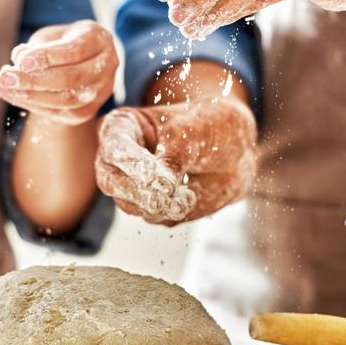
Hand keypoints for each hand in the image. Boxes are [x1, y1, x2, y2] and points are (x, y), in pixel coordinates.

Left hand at [0, 20, 118, 124]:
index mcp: (99, 40)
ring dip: (32, 96)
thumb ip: (37, 46)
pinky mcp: (88, 111)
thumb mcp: (51, 36)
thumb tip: (18, 59)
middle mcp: (107, 66)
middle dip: (35, 80)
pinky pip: (62, 112)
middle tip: (6, 78)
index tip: (20, 61)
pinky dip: (36, 106)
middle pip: (71, 78)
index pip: (75, 51)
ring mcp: (101, 92)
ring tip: (5, 89)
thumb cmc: (64, 42)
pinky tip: (16, 97)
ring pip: (67, 100)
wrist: (84, 62)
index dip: (47, 57)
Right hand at [96, 98, 257, 224]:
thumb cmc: (210, 127)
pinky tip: (190, 197)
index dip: (131, 162)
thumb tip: (161, 187)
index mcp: (122, 127)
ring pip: (129, 205)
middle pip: (110, 181)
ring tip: (188, 196)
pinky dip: (171, 212)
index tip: (152, 175)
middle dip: (136, 192)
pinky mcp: (146, 206)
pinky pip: (151, 217)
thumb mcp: (194, 131)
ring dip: (159, 205)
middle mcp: (118, 158)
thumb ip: (174, 157)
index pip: (115, 146)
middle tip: (159, 201)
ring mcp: (129, 185)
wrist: (235, 151)